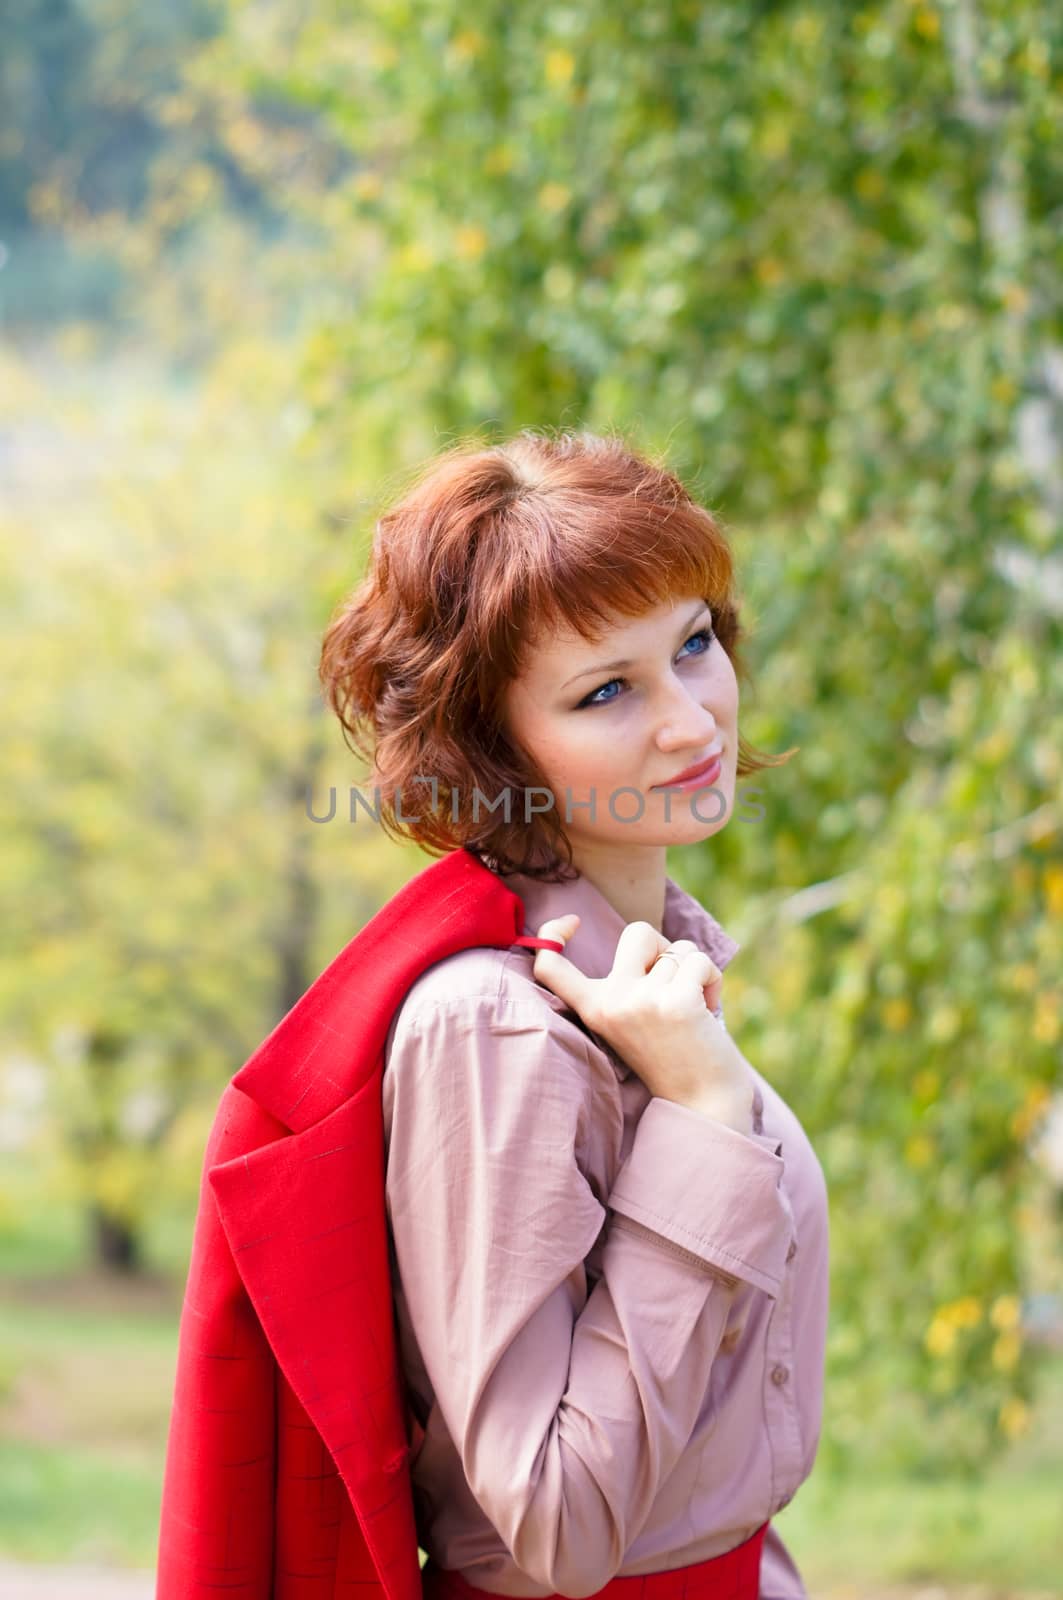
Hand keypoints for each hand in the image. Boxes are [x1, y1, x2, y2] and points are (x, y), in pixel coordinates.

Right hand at [530, 913, 752, 1125]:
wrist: (703, 1106)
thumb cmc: (674, 1059)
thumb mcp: (631, 1018)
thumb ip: (628, 983)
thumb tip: (650, 938)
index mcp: (593, 1009)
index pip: (548, 966)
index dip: (551, 932)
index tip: (573, 922)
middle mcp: (610, 1002)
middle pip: (636, 932)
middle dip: (665, 946)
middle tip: (674, 982)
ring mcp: (641, 1001)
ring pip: (680, 949)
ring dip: (694, 973)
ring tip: (694, 1009)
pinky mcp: (676, 1002)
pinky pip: (699, 961)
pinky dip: (712, 980)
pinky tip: (708, 1011)